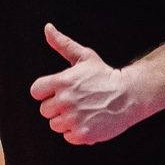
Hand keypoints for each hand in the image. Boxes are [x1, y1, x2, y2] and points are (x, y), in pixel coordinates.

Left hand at [29, 23, 137, 144]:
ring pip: (55, 125)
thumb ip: (62, 43)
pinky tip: (88, 121)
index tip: (57, 91)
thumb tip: (47, 28)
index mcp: (61, 81)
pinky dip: (77, 132)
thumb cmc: (105, 75)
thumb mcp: (84, 56)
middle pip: (45, 110)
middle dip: (57, 106)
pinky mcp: (82, 134)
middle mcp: (65, 101)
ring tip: (82, 111)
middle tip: (75, 101)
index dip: (46, 91)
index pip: (36, 91)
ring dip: (66, 120)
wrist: (129, 95)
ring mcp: (73, 119)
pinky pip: (68, 136)